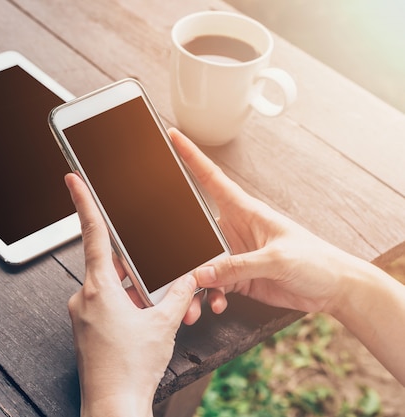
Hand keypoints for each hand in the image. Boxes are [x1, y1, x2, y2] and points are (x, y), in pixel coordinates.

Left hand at [65, 172, 197, 416]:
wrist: (114, 407)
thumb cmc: (131, 368)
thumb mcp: (163, 325)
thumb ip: (179, 294)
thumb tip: (189, 277)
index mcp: (99, 288)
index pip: (93, 235)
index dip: (84, 203)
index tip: (73, 181)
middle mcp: (85, 298)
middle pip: (107, 263)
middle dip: (131, 261)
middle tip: (151, 260)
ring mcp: (83, 315)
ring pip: (109, 286)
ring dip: (132, 288)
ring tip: (155, 301)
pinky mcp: (87, 329)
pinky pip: (106, 305)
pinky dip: (126, 304)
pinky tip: (145, 315)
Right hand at [169, 128, 357, 316]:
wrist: (333, 287)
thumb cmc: (315, 260)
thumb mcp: (275, 260)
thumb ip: (237, 267)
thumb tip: (201, 274)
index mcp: (245, 211)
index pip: (211, 178)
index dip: (191, 156)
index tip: (173, 137)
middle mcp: (234, 230)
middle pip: (194, 232)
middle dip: (179, 249)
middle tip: (170, 266)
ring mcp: (234, 255)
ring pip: (200, 264)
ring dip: (193, 283)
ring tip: (193, 300)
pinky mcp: (238, 277)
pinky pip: (212, 285)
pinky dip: (209, 296)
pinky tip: (215, 304)